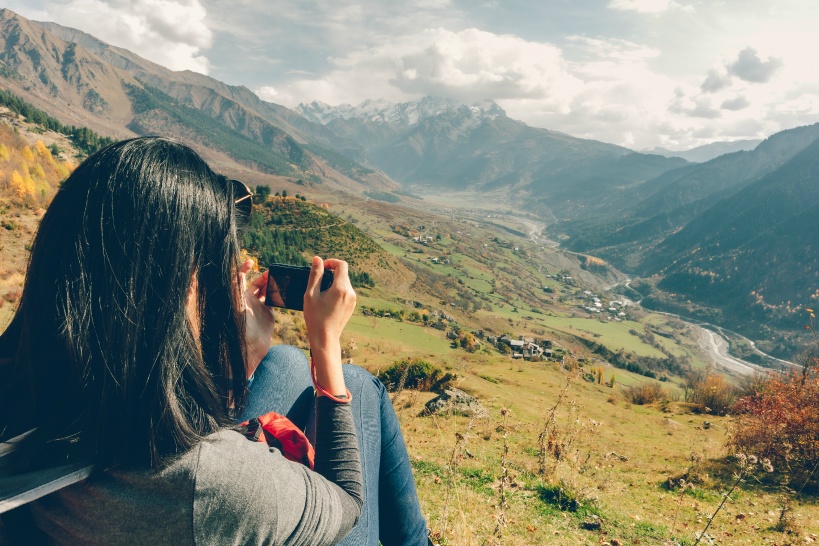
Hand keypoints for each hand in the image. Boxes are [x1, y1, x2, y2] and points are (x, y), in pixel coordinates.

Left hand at [240, 259, 274, 377]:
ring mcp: (257, 307)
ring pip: (266, 290)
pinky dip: (278, 294)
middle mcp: (247, 301)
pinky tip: (283, 291)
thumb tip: (237, 274)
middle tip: (273, 272)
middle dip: (264, 276)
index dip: (243, 268)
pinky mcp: (267, 313)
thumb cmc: (240, 329)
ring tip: (279, 280)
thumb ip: (238, 291)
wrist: (250, 348)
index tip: (250, 262)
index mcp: (238, 297)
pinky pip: (273, 300)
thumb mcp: (238, 307)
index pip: (239, 278)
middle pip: (256, 282)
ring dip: (272, 284)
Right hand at [303, 256, 355, 395]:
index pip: (342, 265)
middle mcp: (350, 293)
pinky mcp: (352, 306)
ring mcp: (353, 300)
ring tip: (321, 294)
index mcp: (341, 288)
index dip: (331, 262)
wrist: (325, 338)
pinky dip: (337, 291)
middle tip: (317, 283)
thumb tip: (317, 259)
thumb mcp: (311, 294)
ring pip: (344, 283)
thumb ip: (315, 275)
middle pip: (343, 274)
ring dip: (333, 282)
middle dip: (331, 273)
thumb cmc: (315, 317)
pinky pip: (345, 292)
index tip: (321, 268)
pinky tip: (327, 302)